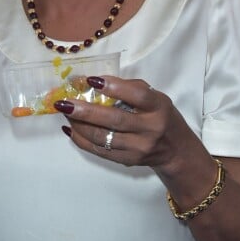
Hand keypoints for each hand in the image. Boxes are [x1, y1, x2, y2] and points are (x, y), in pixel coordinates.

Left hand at [53, 75, 196, 176]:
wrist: (175, 150)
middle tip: (64, 102)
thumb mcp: (155, 98)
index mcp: (159, 107)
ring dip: (79, 124)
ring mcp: (138, 148)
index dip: (114, 87)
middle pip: (114, 119)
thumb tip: (93, 82)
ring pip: (102, 137)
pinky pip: (99, 150)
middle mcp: (150, 128)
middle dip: (86, 111)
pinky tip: (70, 128)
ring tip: (65, 112)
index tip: (91, 80)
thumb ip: (130, 89)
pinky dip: (81, 139)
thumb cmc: (160, 116)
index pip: (137, 95)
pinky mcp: (128, 160)